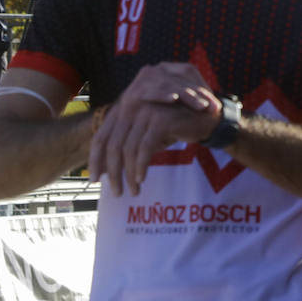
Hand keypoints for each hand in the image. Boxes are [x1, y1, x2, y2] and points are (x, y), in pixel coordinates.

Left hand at [89, 62, 219, 197]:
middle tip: (116, 193)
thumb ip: (127, 146)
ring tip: (132, 191)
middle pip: (113, 145)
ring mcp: (146, 111)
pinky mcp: (160, 119)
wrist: (207, 117)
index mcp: (123, 110)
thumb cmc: (174, 128)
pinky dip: (141, 166)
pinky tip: (142, 179)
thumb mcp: (146, 136)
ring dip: (128, 174)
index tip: (94, 180)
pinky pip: (144, 147)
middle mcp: (131, 108)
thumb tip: (106, 170)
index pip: (102, 137)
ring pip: (128, 149)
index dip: (95, 160)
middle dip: (113, 172)